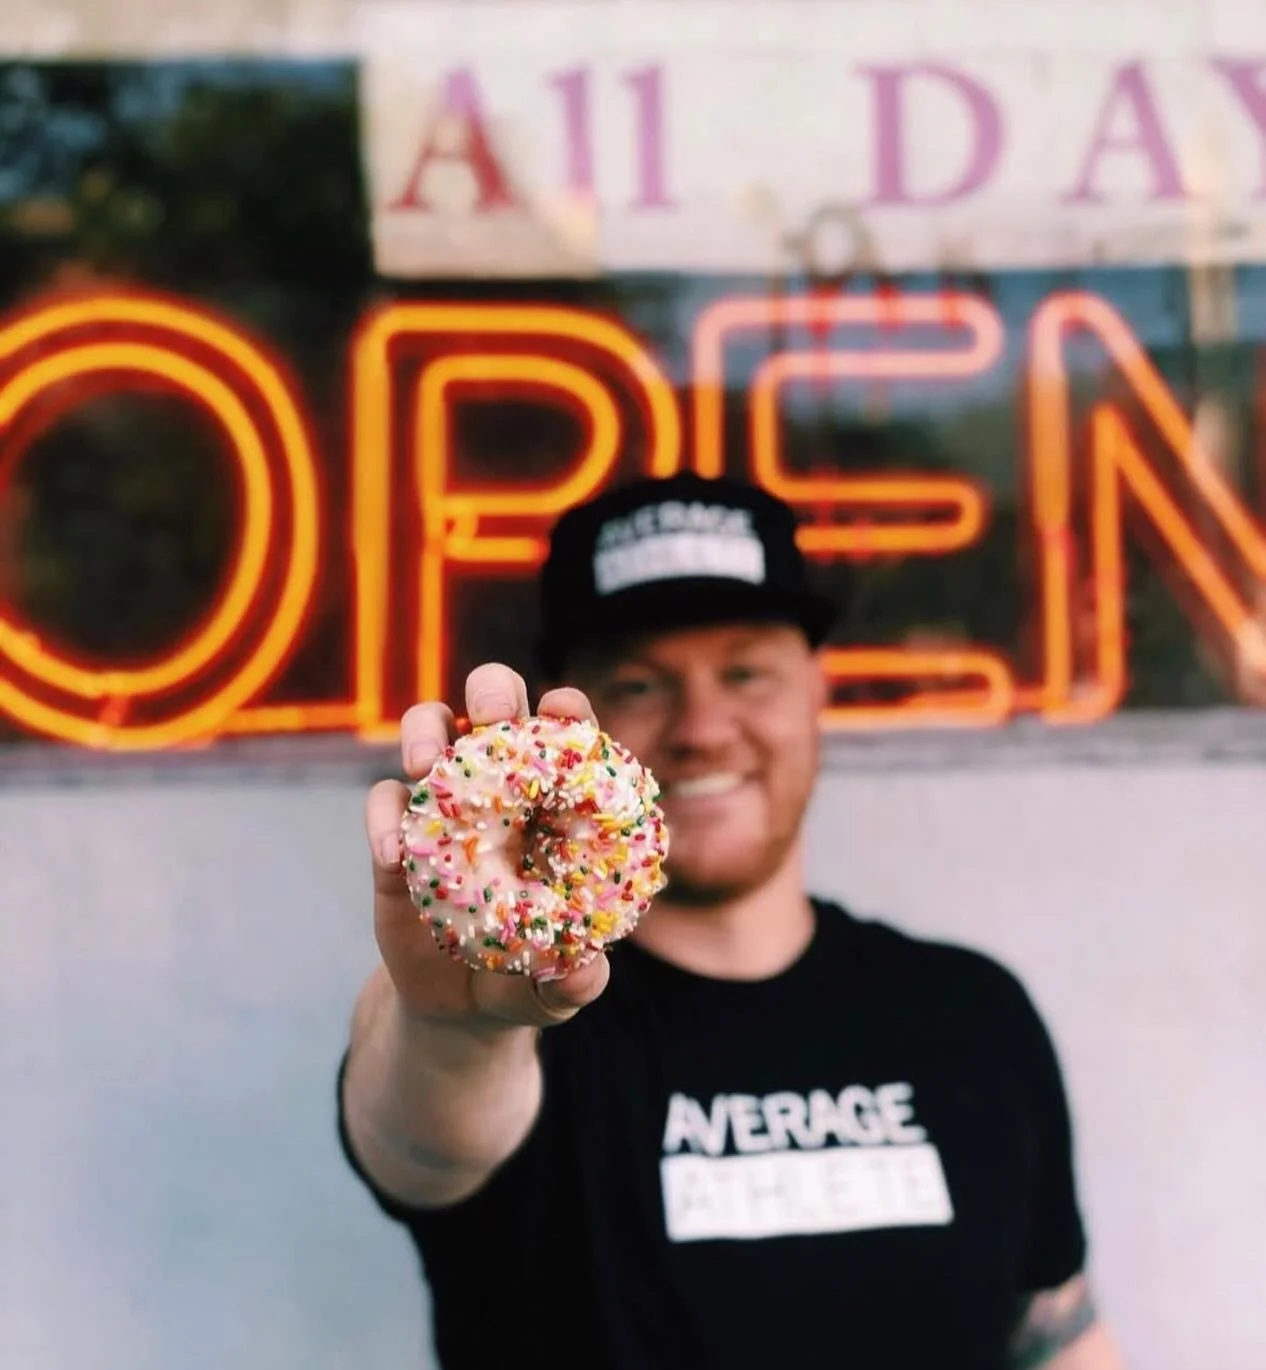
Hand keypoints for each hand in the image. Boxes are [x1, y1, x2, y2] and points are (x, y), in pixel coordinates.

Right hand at [364, 663, 612, 1032]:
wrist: (458, 1002)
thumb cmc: (529, 974)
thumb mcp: (555, 986)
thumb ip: (573, 982)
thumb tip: (585, 975)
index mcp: (558, 798)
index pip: (569, 734)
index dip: (569, 712)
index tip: (565, 712)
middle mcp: (502, 781)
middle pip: (497, 705)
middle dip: (494, 691)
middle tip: (492, 715)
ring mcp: (444, 798)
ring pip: (431, 728)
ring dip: (425, 731)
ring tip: (425, 764)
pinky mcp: (397, 830)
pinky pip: (383, 800)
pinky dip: (383, 816)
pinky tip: (393, 853)